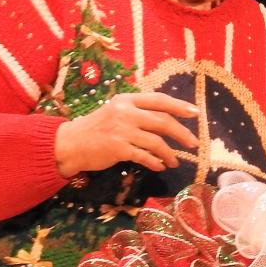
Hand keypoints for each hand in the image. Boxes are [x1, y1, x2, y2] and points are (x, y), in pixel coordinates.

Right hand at [54, 92, 199, 176]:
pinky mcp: (118, 148)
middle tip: (194, 143)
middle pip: (163, 121)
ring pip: (156, 142)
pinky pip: (145, 156)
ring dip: (169, 153)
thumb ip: (138, 112)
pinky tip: (160, 167)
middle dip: (182, 133)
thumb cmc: (96, 128)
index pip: (159, 100)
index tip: (195, 113)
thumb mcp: (116, 112)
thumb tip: (167, 120)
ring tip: (175, 162)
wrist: (70, 144)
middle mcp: (125, 112)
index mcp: (127, 100)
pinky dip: (155, 162)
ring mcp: (122, 130)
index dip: (180, 106)